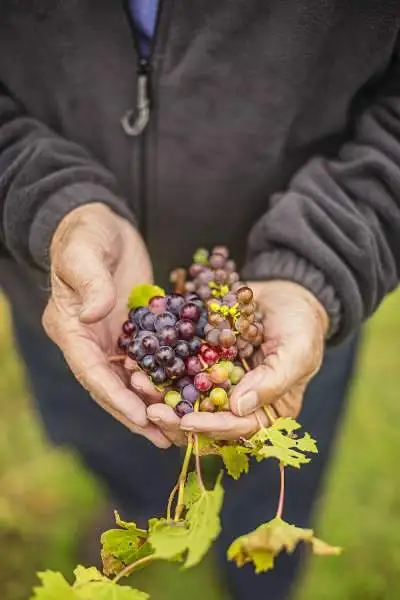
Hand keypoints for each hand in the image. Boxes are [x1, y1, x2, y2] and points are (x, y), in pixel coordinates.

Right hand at [42, 203, 169, 447]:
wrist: (102, 224)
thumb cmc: (86, 234)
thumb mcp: (83, 251)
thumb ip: (89, 281)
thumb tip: (94, 313)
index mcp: (71, 328)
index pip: (91, 371)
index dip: (115, 397)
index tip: (140, 418)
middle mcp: (90, 340)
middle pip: (113, 386)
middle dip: (137, 413)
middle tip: (165, 437)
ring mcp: (113, 338)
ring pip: (132, 380)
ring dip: (153, 404)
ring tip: (179, 428)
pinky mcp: (135, 331)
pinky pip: (151, 361)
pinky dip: (166, 379)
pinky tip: (186, 394)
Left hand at [146, 280, 328, 441]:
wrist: (287, 293)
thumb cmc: (302, 325)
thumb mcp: (298, 351)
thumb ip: (274, 381)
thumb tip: (238, 408)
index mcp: (266, 412)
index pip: (236, 430)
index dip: (211, 428)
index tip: (185, 420)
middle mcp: (238, 403)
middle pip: (204, 421)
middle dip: (175, 418)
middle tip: (149, 408)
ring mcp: (217, 383)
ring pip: (185, 398)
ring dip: (159, 394)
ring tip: (137, 381)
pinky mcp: (202, 362)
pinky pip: (179, 370)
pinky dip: (159, 367)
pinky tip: (140, 360)